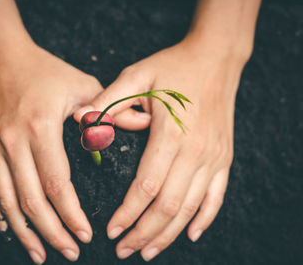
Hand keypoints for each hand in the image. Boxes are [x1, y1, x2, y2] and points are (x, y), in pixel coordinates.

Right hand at [0, 44, 105, 262]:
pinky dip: (0, 214)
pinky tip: (13, 231)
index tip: (85, 235)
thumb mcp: (81, 84)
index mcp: (41, 127)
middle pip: (32, 200)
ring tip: (40, 254)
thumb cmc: (43, 70)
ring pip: (7, 202)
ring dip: (25, 232)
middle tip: (69, 253)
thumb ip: (106, 111)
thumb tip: (133, 129)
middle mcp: (12, 141)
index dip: (71, 214)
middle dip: (52, 232)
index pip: (58, 184)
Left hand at [74, 39, 248, 260]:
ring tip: (148, 251)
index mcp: (171, 134)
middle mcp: (196, 152)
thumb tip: (79, 120)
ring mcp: (214, 157)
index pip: (146, 187)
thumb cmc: (175, 67)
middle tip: (123, 250)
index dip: (127, 213)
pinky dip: (204, 219)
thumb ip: (109, 100)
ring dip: (168, 234)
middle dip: (144, 233)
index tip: (110, 231)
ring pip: (190, 208)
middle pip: (169, 206)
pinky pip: (216, 197)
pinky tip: (190, 235)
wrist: (217, 58)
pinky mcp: (224, 158)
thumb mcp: (138, 76)